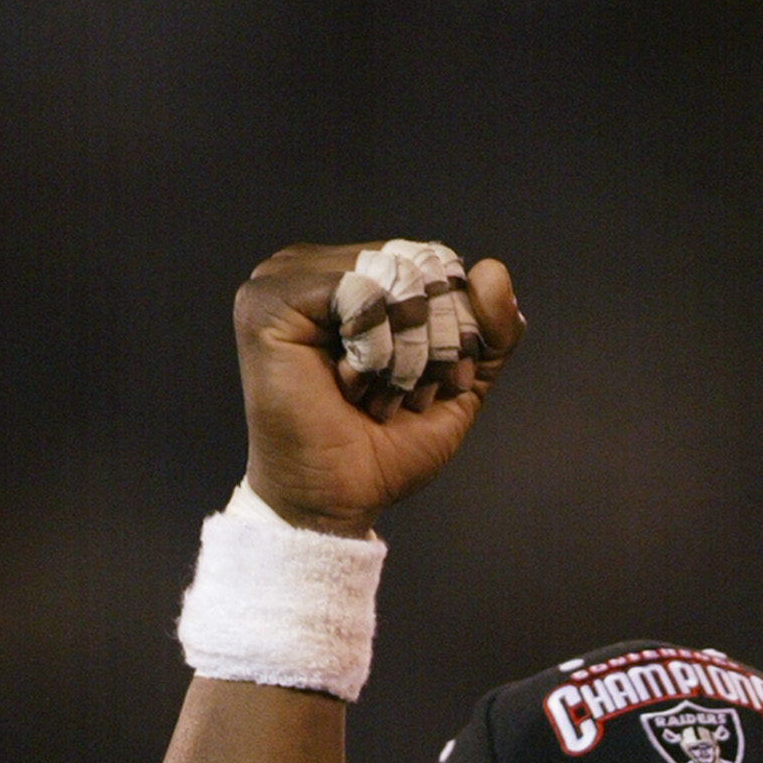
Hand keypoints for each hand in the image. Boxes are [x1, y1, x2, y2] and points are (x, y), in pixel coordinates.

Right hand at [234, 238, 522, 535]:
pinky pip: (358, 294)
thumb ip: (490, 331)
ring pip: (391, 279)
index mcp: (353, 272)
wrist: (337, 501)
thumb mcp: (458, 383)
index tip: (428, 389)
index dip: (455, 327)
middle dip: (431, 343)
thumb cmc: (385, 447)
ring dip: (402, 355)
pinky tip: (347, 385)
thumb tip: (493, 270)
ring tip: (370, 396)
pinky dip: (373, 352)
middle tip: (397, 397)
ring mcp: (283, 277)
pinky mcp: (268, 302)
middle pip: (417, 266)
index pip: (435, 261)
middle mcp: (315, 265)